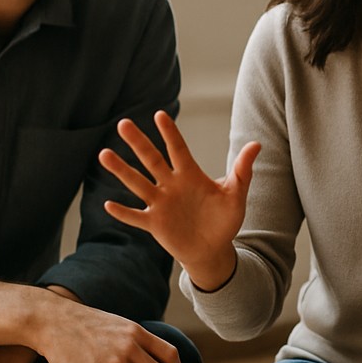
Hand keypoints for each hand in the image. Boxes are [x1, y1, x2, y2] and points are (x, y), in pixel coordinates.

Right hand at [98, 110, 259, 289]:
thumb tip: (257, 144)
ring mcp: (161, 203)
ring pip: (138, 183)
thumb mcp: (236, 194)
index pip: (178, 149)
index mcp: (190, 174)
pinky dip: (123, 212)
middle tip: (123, 123)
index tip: (160, 114)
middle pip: (152, 160)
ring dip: (122, 170)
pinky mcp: (155, 224)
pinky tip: (108, 203)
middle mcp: (171, 185)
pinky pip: (136, 216)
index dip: (169, 133)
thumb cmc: (224, 219)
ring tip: (104, 154)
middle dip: (138, 142)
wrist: (213, 248)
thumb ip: (242, 170)